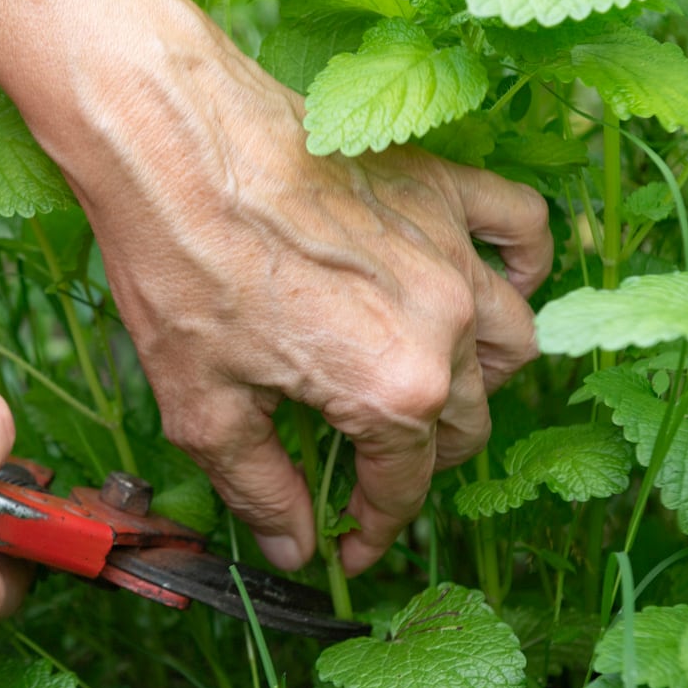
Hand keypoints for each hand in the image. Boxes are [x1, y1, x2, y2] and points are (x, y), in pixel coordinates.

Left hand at [53, 2, 550, 576]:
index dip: (375, 527)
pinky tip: (495, 281)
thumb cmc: (176, 267)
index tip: (349, 546)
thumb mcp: (202, 409)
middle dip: (421, 460)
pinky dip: (520, 262)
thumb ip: (261, 489)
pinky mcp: (440, 184)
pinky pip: (519, 226)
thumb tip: (295, 548)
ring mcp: (450, 249)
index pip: (404, 484)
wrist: (167, 140)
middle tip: (370, 469)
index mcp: (391, 389)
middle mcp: (443, 322)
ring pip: (510, 337)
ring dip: (482, 377)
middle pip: (467, 419)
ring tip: (434, 388)